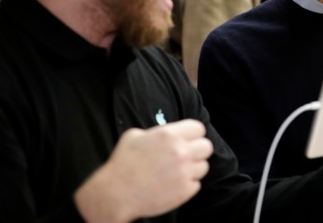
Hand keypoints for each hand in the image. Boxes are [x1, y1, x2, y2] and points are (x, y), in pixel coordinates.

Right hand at [75, 119, 212, 222]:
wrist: (116, 194)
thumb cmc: (122, 163)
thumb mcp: (134, 136)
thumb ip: (156, 132)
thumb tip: (165, 134)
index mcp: (169, 135)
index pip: (199, 128)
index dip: (194, 134)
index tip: (188, 140)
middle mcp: (181, 151)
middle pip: (207, 146)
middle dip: (198, 150)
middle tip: (187, 156)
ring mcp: (185, 172)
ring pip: (204, 166)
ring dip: (193, 168)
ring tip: (178, 172)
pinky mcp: (185, 191)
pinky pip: (196, 184)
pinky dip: (187, 185)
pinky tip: (173, 184)